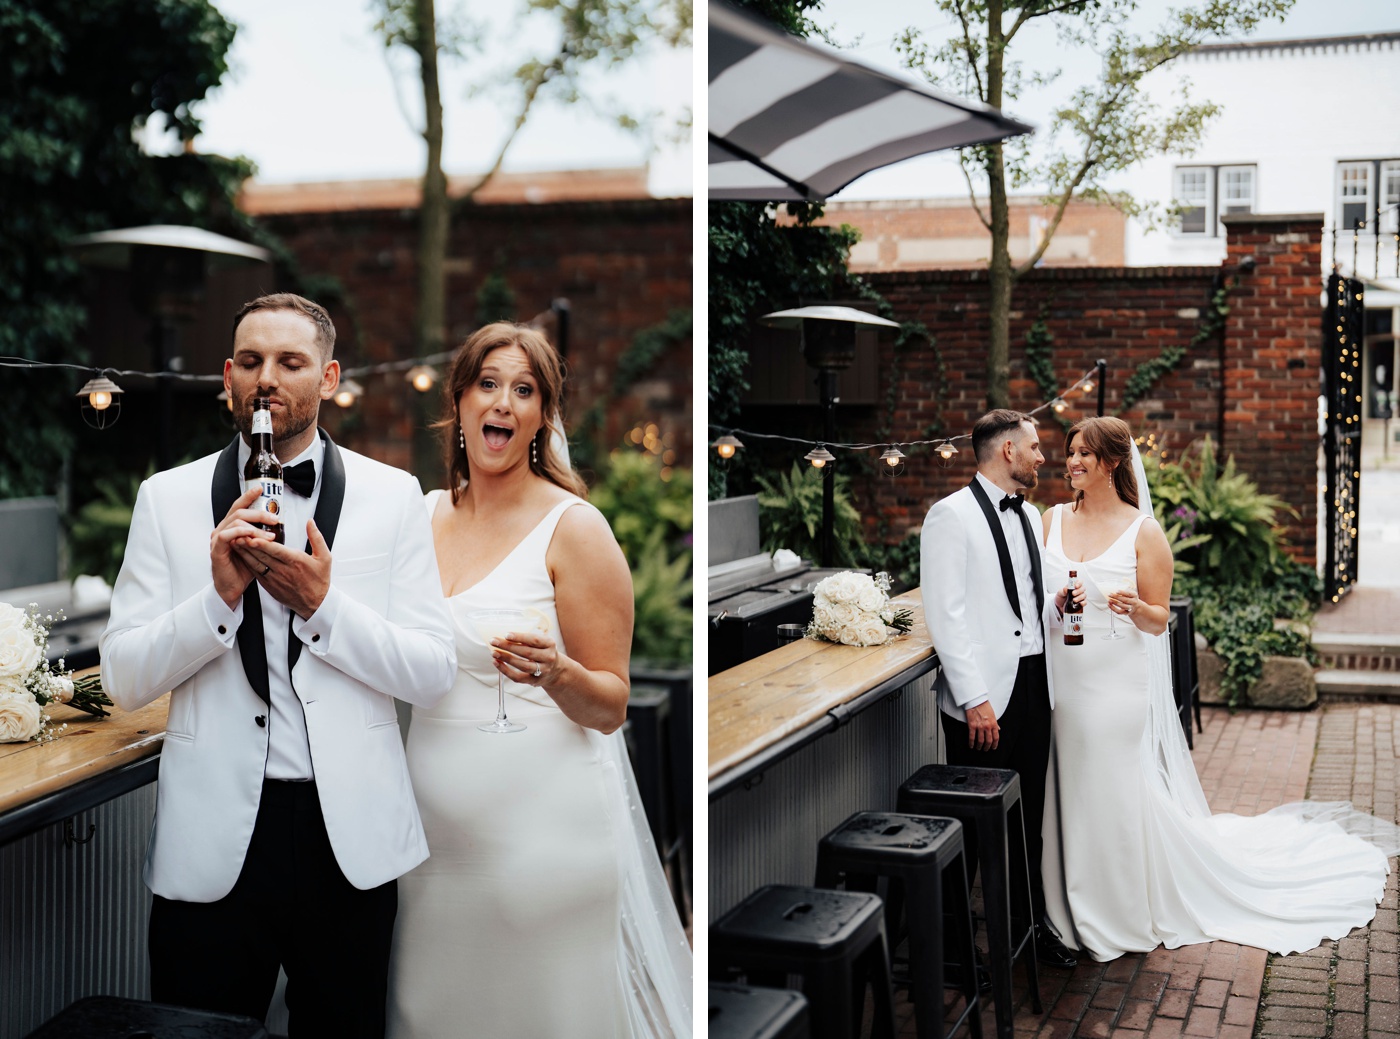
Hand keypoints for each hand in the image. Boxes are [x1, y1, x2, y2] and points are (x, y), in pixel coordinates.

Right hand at [211, 485, 279, 607]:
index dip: (248, 496)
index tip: (260, 489)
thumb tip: (278, 526)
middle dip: (259, 513)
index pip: (239, 507)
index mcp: (231, 527)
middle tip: (275, 518)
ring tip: (270, 535)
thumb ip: (262, 536)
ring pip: (236, 522)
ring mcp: (218, 538)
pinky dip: (243, 534)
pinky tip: (254, 538)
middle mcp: (223, 529)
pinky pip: (228, 535)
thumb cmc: (244, 568)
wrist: (232, 588)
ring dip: (256, 526)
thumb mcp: (257, 548)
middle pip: (240, 511)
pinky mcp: (217, 549)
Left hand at [233, 519, 332, 619]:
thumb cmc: (319, 581)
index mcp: (296, 562)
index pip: (276, 551)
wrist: (315, 604)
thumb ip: (316, 537)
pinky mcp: (269, 585)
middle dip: (249, 544)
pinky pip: (256, 572)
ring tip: (236, 542)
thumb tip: (310, 522)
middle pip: (263, 556)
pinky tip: (242, 555)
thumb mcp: (324, 557)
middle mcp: (284, 570)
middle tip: (238, 534)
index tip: (253, 536)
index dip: (263, 544)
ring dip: (245, 553)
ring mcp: (275, 579)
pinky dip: (248, 563)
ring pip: (256, 564)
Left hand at [491, 630, 561, 687]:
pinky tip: (497, 663)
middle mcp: (548, 657)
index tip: (506, 635)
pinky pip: (518, 677)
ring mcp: (543, 670)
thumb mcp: (541, 642)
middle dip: (508, 647)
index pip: (534, 640)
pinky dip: (506, 671)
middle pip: (526, 653)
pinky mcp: (535, 681)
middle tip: (494, 641)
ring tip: (494, 653)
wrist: (555, 670)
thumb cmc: (542, 652)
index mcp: (550, 644)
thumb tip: (504, 638)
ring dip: (506, 658)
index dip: (519, 637)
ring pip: (522, 665)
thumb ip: (527, 640)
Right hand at [965, 701, 999, 751]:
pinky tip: (971, 745)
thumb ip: (995, 723)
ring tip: (978, 748)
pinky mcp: (972, 725)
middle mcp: (987, 726)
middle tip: (986, 749)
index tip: (993, 747)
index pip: (996, 737)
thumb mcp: (993, 715)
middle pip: (989, 741)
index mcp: (994, 724)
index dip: (995, 744)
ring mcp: (980, 726)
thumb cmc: (984, 706)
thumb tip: (998, 729)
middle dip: (987, 747)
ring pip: (981, 740)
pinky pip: (972, 737)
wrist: (976, 700)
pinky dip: (971, 743)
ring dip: (980, 746)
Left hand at [1054, 578, 1084, 615]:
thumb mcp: (1060, 593)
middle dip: (1078, 591)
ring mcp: (1081, 597)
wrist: (1060, 606)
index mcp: (1074, 586)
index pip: (1079, 582)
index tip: (1075, 586)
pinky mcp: (1081, 603)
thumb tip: (1065, 589)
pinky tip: (1080, 603)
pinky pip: (1085, 602)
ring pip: (1084, 595)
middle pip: (1082, 588)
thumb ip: (1062, 591)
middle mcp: (1079, 590)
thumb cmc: (1061, 597)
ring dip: (1079, 597)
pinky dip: (1083, 603)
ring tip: (1074, 600)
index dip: (1079, 583)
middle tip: (1073, 594)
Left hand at [1106, 588, 1140, 622]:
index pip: (1129, 594)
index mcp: (1134, 595)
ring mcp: (1130, 608)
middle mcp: (1133, 602)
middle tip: (1110, 595)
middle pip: (1125, 600)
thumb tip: (1113, 591)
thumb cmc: (1130, 598)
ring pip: (1123, 606)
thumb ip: (1123, 592)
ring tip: (1109, 600)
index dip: (1122, 593)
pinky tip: (1109, 604)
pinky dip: (1113, 608)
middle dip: (1117, 597)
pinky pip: (1119, 612)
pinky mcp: (1126, 613)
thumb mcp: (1129, 593)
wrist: (1135, 606)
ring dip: (1115, 603)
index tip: (1116, 591)